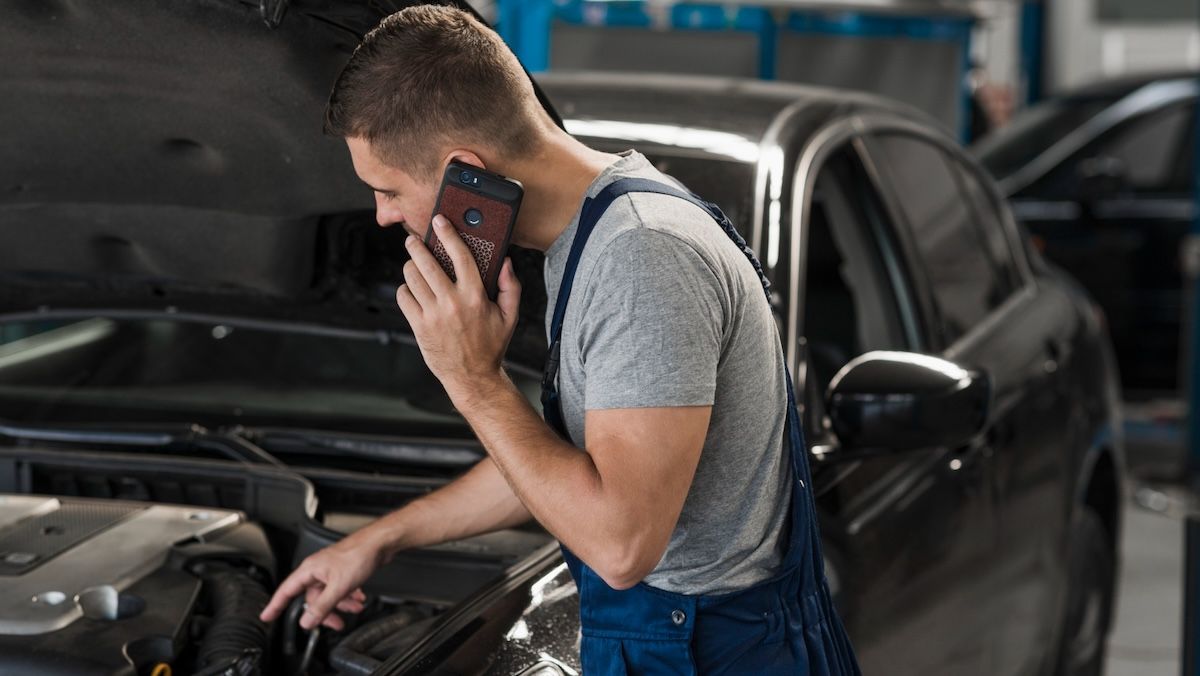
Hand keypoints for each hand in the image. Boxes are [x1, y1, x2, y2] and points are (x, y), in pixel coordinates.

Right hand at [258, 528, 384, 630]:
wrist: (379, 543)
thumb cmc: (359, 554)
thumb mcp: (339, 587)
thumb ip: (322, 606)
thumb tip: (307, 621)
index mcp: (310, 570)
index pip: (286, 591)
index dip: (275, 605)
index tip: (267, 616)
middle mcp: (317, 569)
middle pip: (312, 597)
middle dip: (324, 612)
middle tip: (335, 623)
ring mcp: (330, 569)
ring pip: (329, 594)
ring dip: (341, 604)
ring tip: (354, 609)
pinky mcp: (343, 570)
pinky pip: (340, 588)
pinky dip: (348, 596)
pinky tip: (358, 598)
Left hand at [397, 215, 520, 390]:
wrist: (472, 377)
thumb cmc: (491, 345)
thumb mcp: (509, 316)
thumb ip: (511, 286)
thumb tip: (505, 261)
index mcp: (476, 297)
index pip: (461, 256)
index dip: (448, 235)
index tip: (439, 221)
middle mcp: (452, 303)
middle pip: (426, 262)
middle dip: (417, 246)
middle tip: (414, 240)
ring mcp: (433, 315)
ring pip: (411, 277)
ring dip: (411, 267)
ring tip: (415, 266)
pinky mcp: (419, 326)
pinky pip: (403, 297)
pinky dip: (405, 290)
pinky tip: (414, 291)